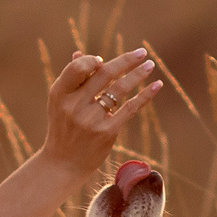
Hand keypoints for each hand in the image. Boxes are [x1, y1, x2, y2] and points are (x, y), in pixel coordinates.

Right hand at [40, 47, 162, 178]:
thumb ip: (71, 79)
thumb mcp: (59, 103)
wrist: (63, 164)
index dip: (91, 60)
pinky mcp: (106, 132)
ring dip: (138, 74)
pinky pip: (130, 108)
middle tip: (141, 52)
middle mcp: (74, 105)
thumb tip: (80, 53)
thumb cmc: (63, 128)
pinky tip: (156, 85)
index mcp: (59, 94)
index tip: (103, 60)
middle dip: (125, 61)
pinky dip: (145, 95)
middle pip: (104, 74)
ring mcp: (91, 119)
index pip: (77, 68)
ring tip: (150, 64)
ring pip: (119, 89)